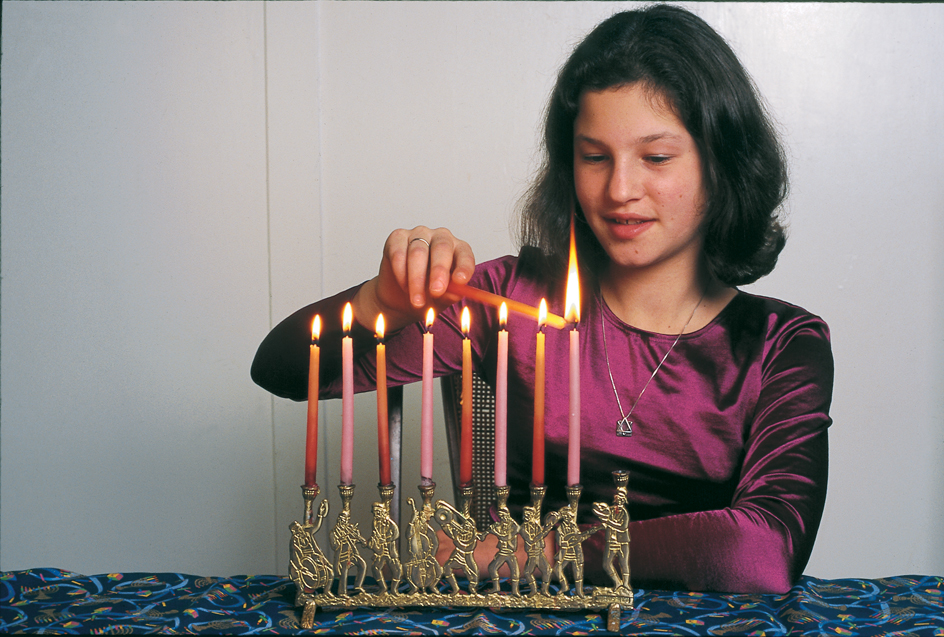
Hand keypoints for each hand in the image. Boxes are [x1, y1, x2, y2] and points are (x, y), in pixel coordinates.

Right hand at [355, 227, 474, 330]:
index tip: (460, 281)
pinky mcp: (397, 238)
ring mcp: (419, 235)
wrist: (401, 297)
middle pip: (442, 248)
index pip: (465, 254)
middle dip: (438, 271)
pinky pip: (399, 253)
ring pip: (418, 252)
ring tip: (417, 300)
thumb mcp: (443, 298)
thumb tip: (454, 293)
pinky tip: (404, 286)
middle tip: (436, 291)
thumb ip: (450, 294)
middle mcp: (441, 238)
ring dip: (417, 279)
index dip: (464, 266)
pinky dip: (401, 273)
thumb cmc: (428, 294)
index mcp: (458, 250)